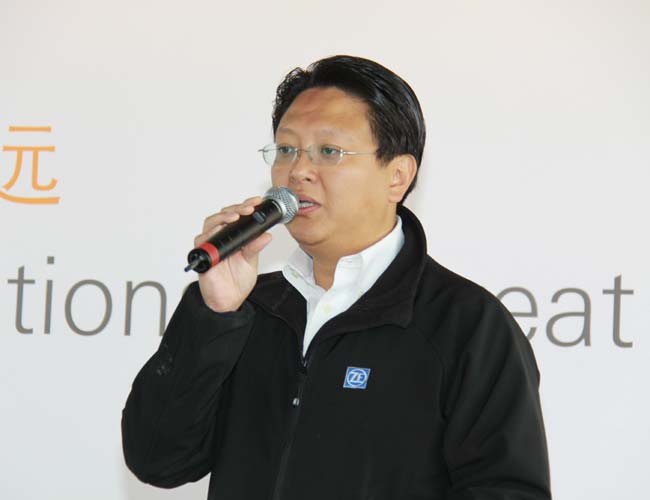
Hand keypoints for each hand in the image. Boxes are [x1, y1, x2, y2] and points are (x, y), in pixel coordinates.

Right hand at [194, 196, 271, 312]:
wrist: (229, 301)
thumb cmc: (237, 281)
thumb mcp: (251, 260)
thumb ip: (256, 246)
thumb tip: (266, 234)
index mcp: (232, 237)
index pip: (236, 216)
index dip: (244, 206)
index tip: (256, 202)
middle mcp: (220, 238)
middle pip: (223, 215)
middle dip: (236, 209)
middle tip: (249, 209)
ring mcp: (210, 246)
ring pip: (210, 223)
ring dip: (223, 217)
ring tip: (236, 217)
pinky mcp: (202, 255)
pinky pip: (202, 241)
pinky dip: (211, 234)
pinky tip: (220, 229)